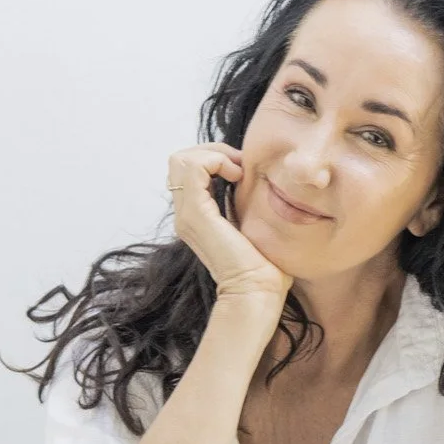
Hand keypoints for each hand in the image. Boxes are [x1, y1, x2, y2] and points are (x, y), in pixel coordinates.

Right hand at [167, 143, 292, 312]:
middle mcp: (185, 214)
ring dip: (214, 155)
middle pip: (180, 160)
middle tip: (241, 168)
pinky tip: (237, 177)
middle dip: (214, 152)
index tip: (244, 171)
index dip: (215, 158)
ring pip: (181, 159)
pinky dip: (216, 161)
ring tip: (238, 172)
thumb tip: (253, 180)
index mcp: (196, 216)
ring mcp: (187, 215)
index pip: (189, 169)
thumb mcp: (250, 224)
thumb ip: (242, 204)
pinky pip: (192, 167)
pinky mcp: (195, 215)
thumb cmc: (263, 266)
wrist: (257, 291)